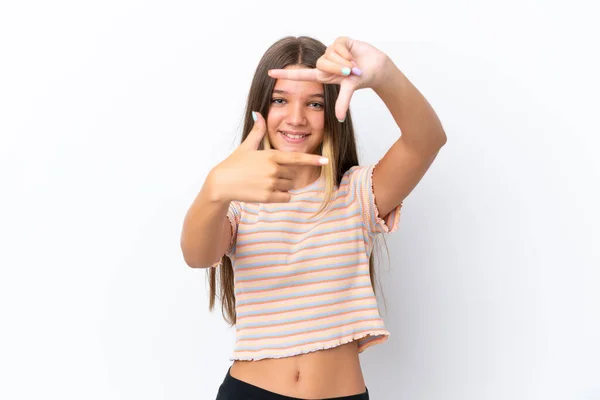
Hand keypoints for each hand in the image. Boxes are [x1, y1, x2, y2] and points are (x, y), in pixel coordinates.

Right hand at [209, 112, 328, 202]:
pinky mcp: (268, 197)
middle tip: (266, 174)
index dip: (312, 159)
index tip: (325, 160)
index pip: (297, 158)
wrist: (221, 183)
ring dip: (282, 186)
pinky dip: (281, 196)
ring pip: (289, 186)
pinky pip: (286, 197)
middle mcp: (274, 169)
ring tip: (264, 182)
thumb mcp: (247, 146)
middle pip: (292, 174)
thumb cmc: (234, 163)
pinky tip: (267, 192)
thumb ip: (257, 131)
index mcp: (271, 156)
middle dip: (284, 175)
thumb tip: (257, 113)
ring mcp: (271, 184)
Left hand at [268, 37, 390, 121]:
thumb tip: (339, 119)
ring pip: (330, 56)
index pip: (301, 75)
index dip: (286, 74)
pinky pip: (338, 47)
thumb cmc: (362, 79)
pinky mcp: (340, 41)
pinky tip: (355, 56)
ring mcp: (332, 51)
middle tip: (350, 73)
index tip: (269, 73)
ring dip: (345, 63)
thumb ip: (342, 102)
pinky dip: (348, 54)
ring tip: (354, 66)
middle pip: (321, 64)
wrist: (377, 68)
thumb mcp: (349, 90)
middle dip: (338, 70)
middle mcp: (325, 62)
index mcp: (323, 75)